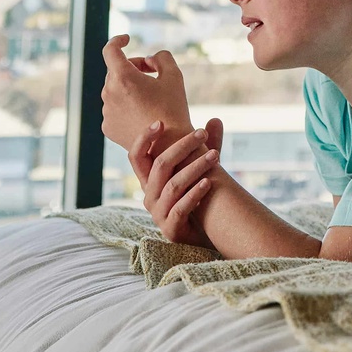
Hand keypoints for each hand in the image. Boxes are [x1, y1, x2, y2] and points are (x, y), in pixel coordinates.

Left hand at [100, 34, 193, 154]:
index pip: (110, 50)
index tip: (127, 40)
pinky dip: (125, 106)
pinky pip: (114, 109)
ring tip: (151, 97)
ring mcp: (106, 112)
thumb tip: (149, 59)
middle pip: (115, 71)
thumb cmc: (173, 109)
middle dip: (133, 67)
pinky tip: (143, 114)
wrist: (169, 147)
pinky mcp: (107, 127)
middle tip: (152, 72)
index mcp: (123, 77)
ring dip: (129, 87)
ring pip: (114, 90)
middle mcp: (109, 93)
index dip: (118, 41)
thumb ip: (161, 58)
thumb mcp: (174, 76)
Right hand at [137, 118, 228, 245]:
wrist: (207, 232)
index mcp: (150, 181)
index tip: (160, 122)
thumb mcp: (201, 169)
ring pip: (173, 185)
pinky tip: (209, 182)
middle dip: (181, 146)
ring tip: (215, 155)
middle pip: (160, 165)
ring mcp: (159, 214)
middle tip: (201, 133)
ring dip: (195, 168)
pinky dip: (195, 194)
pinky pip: (181, 208)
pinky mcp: (172, 229)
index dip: (143, 139)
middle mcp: (149, 196)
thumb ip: (206, 146)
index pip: (137, 157)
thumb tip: (215, 119)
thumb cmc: (200, 196)